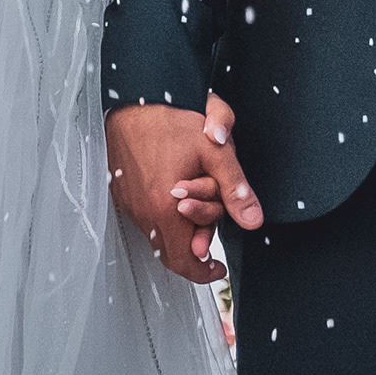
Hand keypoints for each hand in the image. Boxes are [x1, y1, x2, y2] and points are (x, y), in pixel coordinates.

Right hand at [105, 96, 255, 281]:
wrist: (132, 102)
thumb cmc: (170, 122)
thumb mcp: (214, 151)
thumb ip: (235, 190)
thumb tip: (253, 221)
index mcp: (165, 209)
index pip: (183, 262)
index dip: (203, 273)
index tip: (218, 268)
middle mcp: (143, 213)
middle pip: (170, 253)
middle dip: (194, 251)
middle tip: (210, 244)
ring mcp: (129, 205)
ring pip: (158, 235)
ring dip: (180, 230)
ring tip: (198, 206)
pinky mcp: (121, 194)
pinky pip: (145, 219)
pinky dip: (163, 218)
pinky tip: (175, 196)